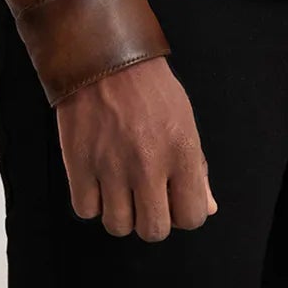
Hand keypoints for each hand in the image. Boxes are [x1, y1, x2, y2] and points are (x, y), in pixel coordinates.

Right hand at [55, 55, 217, 240]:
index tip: (172, 199)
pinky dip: (90, 200)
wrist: (103, 56)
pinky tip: (97, 178)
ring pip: (117, 226)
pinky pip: (86, 210)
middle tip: (144, 196)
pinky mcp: (79, 166)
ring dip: (119, 212)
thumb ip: (197, 168)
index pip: (192, 217)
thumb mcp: (184, 120)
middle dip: (150, 219)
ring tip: (118, 186)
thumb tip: (208, 207)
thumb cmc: (147, 85)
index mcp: (181, 152)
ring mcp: (112, 168)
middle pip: (154, 231)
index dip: (182, 213)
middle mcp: (148, 165)